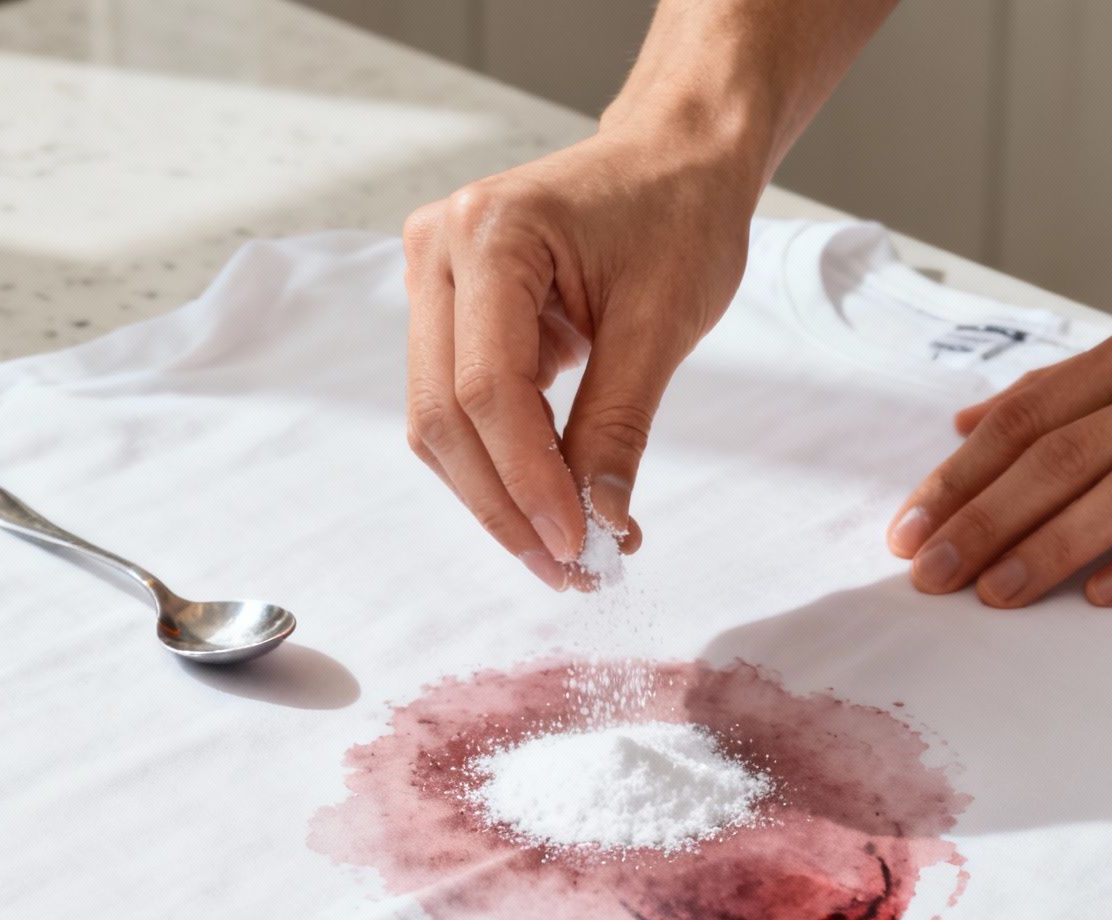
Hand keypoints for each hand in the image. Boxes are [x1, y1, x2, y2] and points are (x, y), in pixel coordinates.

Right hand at [403, 121, 759, 589]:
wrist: (673, 156)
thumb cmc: (677, 213)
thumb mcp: (662, 323)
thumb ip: (619, 426)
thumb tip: (601, 525)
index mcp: (490, 233)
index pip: (487, 388)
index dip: (527, 480)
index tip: (578, 546)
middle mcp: (439, 251)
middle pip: (444, 415)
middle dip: (505, 505)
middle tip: (569, 571)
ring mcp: (434, 279)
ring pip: (442, 422)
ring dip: (498, 495)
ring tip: (568, 551)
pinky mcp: (449, 309)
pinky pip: (461, 406)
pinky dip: (505, 461)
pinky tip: (555, 503)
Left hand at [885, 291, 1111, 606]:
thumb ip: (1063, 390)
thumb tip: (965, 424)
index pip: (1029, 416)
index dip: (961, 473)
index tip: (909, 524)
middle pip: (1064, 458)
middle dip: (985, 520)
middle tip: (930, 572)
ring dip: (1051, 548)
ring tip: (995, 595)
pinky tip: (1104, 596)